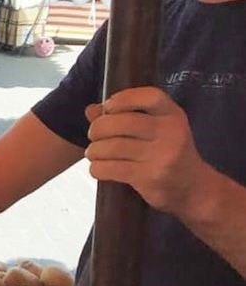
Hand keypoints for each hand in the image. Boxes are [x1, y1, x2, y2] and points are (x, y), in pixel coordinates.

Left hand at [85, 87, 206, 214]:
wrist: (193, 188)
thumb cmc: (167, 152)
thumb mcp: (156, 129)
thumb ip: (125, 116)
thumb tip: (91, 110)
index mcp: (173, 115)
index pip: (150, 97)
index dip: (123, 98)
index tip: (108, 106)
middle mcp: (171, 132)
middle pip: (122, 122)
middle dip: (98, 128)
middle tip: (93, 135)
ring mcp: (162, 156)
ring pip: (112, 147)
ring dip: (94, 150)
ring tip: (93, 153)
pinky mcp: (151, 177)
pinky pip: (112, 168)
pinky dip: (97, 168)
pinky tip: (98, 168)